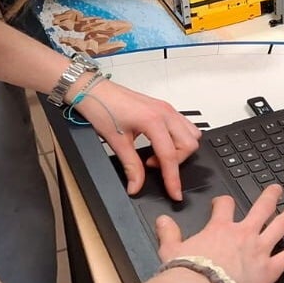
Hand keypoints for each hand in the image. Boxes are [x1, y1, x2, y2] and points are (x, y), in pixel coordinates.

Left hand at [76, 81, 200, 200]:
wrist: (92, 89)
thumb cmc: (101, 107)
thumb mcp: (116, 141)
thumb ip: (130, 166)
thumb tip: (136, 185)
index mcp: (153, 120)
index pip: (170, 156)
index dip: (173, 179)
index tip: (175, 193)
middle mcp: (164, 112)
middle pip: (188, 145)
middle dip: (176, 162)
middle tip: (152, 166)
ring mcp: (165, 108)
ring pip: (191, 133)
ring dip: (180, 149)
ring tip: (157, 155)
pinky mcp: (163, 107)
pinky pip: (184, 124)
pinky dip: (178, 139)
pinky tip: (159, 144)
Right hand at [156, 184, 283, 282]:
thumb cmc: (187, 271)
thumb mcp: (171, 248)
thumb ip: (168, 232)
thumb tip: (162, 221)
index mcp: (220, 228)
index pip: (226, 206)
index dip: (225, 202)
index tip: (225, 202)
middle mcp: (243, 233)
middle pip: (261, 208)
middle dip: (270, 197)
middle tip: (277, 189)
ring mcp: (259, 249)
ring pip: (280, 226)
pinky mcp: (270, 268)